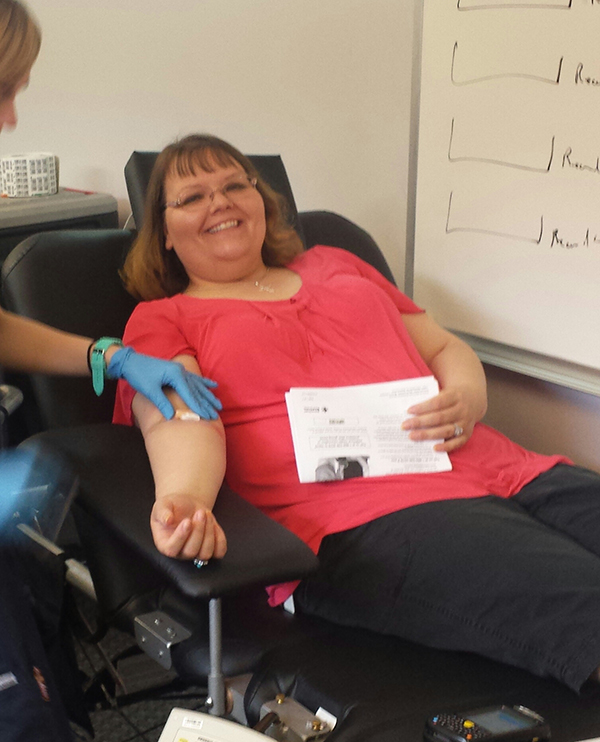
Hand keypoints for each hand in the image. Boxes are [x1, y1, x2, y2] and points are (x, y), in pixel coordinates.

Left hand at [107, 347, 221, 419]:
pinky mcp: (178, 372)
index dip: (198, 406)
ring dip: (208, 395)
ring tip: (218, 404)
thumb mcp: (149, 390)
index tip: (207, 416)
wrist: (131, 362)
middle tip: (215, 414)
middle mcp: (181, 371)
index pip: (189, 394)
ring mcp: (181, 370)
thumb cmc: (139, 375)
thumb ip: (162, 402)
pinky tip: (214, 385)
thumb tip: (172, 416)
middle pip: (196, 390)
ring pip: (198, 385)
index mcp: (175, 374)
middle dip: (206, 403)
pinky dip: (204, 383)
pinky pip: (195, 379)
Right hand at [150, 493, 226, 560]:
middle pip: (191, 551)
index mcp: (165, 544)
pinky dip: (220, 538)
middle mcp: (180, 552)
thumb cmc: (172, 506)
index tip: (187, 521)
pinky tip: (214, 524)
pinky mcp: (211, 549)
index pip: (171, 549)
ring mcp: (196, 553)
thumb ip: (162, 512)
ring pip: (205, 553)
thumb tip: (167, 520)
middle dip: (198, 530)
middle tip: (200, 513)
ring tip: (206, 514)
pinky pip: (219, 552)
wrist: (187, 504)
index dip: (181, 537)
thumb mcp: (163, 504)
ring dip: (209, 532)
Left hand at [402, 386, 476, 452]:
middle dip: (420, 422)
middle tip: (404, 426)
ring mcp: (466, 423)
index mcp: (455, 396)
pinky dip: (446, 446)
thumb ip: (430, 398)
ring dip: (428, 434)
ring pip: (446, 430)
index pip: (437, 402)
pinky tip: (434, 448)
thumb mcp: (445, 391)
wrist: (474, 399)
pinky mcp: (468, 434)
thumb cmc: (452, 396)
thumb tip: (410, 409)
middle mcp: (462, 410)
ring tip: (412, 436)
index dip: (423, 407)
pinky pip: (457, 442)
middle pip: (439, 417)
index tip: (409, 411)